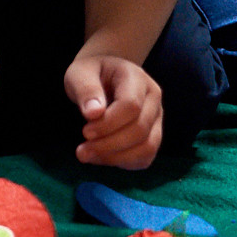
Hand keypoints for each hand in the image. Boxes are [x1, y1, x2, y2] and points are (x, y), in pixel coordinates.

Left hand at [65, 54, 163, 168]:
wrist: (103, 77)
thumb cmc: (91, 74)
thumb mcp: (79, 73)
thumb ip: (85, 89)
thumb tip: (93, 113)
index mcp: (137, 77)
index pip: (131, 105)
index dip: (108, 124)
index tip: (84, 131)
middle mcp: (153, 98)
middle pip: (140, 129)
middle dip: (109, 145)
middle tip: (82, 151)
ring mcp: (156, 118)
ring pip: (147, 147)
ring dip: (116, 157)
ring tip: (89, 156)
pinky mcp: (153, 135)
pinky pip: (145, 157)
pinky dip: (124, 163)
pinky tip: (102, 158)